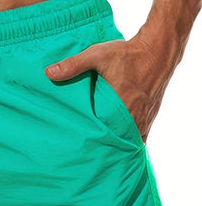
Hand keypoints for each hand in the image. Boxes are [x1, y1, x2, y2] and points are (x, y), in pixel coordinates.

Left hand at [44, 31, 176, 143]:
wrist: (157, 51)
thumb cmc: (127, 54)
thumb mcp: (97, 55)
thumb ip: (73, 65)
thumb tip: (48, 73)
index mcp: (121, 104)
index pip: (106, 132)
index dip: (94, 142)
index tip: (81, 148)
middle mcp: (135, 115)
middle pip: (117, 140)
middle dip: (103, 147)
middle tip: (87, 154)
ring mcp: (145, 118)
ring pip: (129, 140)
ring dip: (116, 144)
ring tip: (100, 152)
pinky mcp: (150, 117)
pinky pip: (139, 136)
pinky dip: (129, 140)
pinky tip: (117, 145)